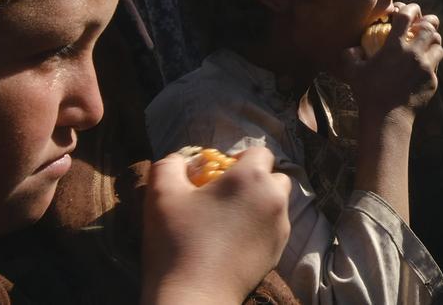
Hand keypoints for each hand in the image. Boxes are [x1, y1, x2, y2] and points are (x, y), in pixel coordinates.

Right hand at [141, 148, 290, 304]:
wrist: (194, 295)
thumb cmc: (176, 241)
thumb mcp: (161, 194)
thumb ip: (170, 165)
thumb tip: (182, 158)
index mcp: (251, 177)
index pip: (259, 152)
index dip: (239, 158)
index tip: (220, 173)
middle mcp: (274, 198)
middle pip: (275, 177)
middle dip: (256, 179)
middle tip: (227, 195)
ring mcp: (280, 227)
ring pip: (277, 203)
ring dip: (259, 203)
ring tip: (230, 219)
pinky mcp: (278, 251)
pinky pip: (274, 228)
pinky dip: (260, 227)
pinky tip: (234, 240)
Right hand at [339, 3, 442, 123]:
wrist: (387, 118)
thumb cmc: (368, 93)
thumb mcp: (353, 72)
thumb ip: (350, 56)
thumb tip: (352, 49)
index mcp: (395, 46)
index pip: (408, 16)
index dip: (411, 8)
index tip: (411, 9)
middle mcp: (414, 53)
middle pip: (431, 28)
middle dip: (429, 23)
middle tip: (423, 25)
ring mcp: (425, 67)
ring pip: (439, 46)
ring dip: (433, 43)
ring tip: (426, 45)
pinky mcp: (432, 81)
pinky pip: (437, 66)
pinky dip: (432, 62)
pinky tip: (423, 67)